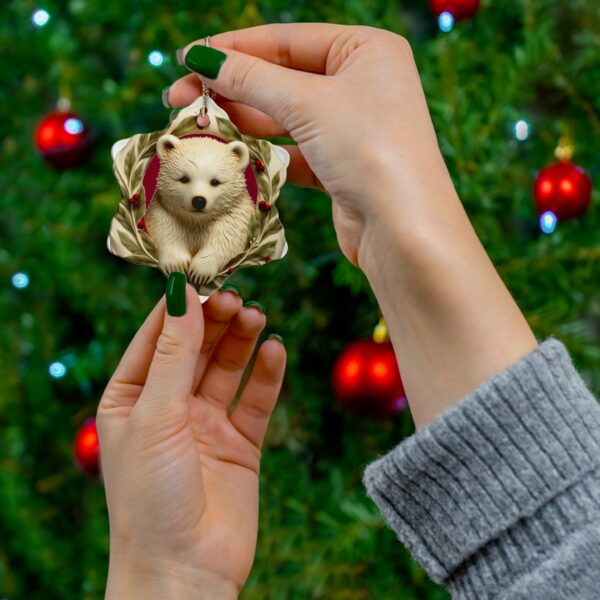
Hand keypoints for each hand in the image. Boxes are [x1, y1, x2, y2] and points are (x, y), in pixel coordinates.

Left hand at [97, 283, 284, 597]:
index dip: (178, 307)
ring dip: (242, 340)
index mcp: (131, 398)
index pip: (156, 337)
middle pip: (196, 348)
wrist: (185, 572)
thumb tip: (181, 295)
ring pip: (227, 368)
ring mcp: (206, 424)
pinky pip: (256, 399)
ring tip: (257, 316)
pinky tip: (276, 350)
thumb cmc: (150, 498)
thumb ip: (173, 354)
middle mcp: (169, 407)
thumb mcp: (155, 415)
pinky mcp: (240, 443)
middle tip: (237, 297)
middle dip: (215, 321)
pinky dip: (267, 374)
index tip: (201, 276)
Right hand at [167, 23, 454, 265]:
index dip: (233, 49)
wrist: (403, 231)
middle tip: (179, 99)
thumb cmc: (370, 150)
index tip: (187, 59)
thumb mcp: (308, 103)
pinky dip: (264, 153)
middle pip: (281, 79)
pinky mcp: (340, 167)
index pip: (286, 40)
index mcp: (366, 50)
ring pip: (284, 117)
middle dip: (231, 89)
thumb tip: (202, 58)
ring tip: (198, 126)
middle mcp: (361, 85)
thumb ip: (252, 78)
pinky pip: (293, 151)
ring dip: (242, 122)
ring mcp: (351, 128)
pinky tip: (232, 155)